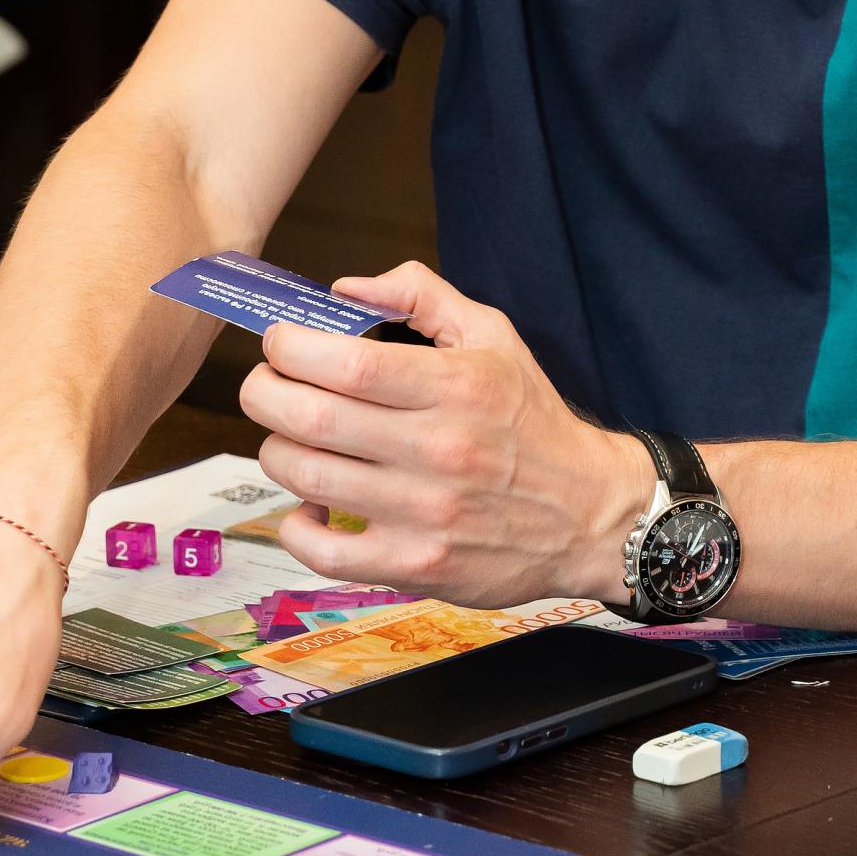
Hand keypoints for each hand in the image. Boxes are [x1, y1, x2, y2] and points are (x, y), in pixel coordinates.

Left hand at [238, 259, 652, 604]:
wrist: (591, 514)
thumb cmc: (533, 420)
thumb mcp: (494, 335)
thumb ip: (420, 295)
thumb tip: (345, 289)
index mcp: (456, 387)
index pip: (348, 364)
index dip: (292, 348)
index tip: (280, 341)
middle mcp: (439, 450)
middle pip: (313, 417)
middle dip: (264, 392)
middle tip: (265, 385)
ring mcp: (424, 514)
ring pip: (308, 477)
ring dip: (276, 450)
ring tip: (288, 438)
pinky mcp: (416, 567)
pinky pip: (324, 552)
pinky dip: (295, 525)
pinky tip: (308, 503)